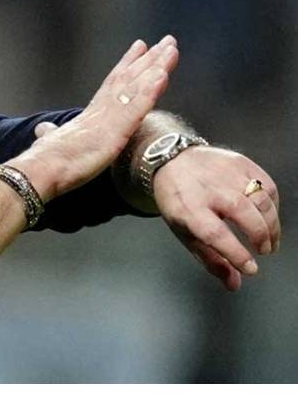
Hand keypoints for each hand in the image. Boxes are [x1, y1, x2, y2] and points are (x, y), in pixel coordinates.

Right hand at [17, 36, 179, 200]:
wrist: (42, 169)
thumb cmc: (46, 159)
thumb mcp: (52, 141)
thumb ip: (51, 133)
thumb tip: (43, 129)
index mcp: (91, 113)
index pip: (113, 82)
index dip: (127, 64)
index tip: (141, 46)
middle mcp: (102, 109)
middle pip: (129, 78)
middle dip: (150, 59)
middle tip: (168, 41)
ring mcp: (109, 118)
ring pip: (137, 87)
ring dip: (156, 67)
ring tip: (171, 49)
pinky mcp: (115, 132)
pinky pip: (136, 108)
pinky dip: (150, 91)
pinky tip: (163, 76)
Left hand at [153, 146, 280, 290]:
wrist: (171, 159)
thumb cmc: (178, 200)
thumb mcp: (184, 232)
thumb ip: (211, 260)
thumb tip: (235, 284)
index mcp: (188, 208)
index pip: (215, 234)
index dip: (236, 253)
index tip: (251, 268)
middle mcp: (208, 188)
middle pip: (243, 213)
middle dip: (260, 236)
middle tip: (264, 251)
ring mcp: (225, 172)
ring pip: (260, 199)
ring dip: (272, 224)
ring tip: (270, 240)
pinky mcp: (240, 162)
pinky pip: (267, 184)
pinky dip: (273, 204)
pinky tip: (268, 216)